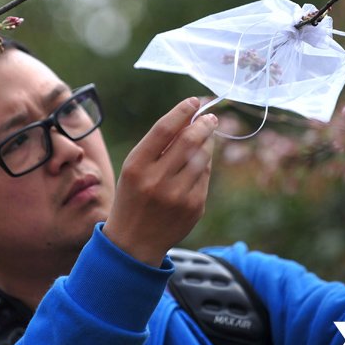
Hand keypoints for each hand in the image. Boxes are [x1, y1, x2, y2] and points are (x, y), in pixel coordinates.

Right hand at [102, 98, 216, 266]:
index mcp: (137, 166)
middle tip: (211, 118)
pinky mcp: (195, 207)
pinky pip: (205, 176)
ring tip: (204, 139)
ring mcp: (178, 195)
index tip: (194, 101)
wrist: (134, 243)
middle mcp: (157, 180)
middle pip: (190, 140)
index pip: (165, 129)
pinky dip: (203, 166)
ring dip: (207, 143)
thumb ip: (158, 145)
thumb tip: (190, 117)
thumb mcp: (134, 169)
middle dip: (204, 124)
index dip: (183, 111)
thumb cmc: (133, 197)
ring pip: (203, 157)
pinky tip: (196, 166)